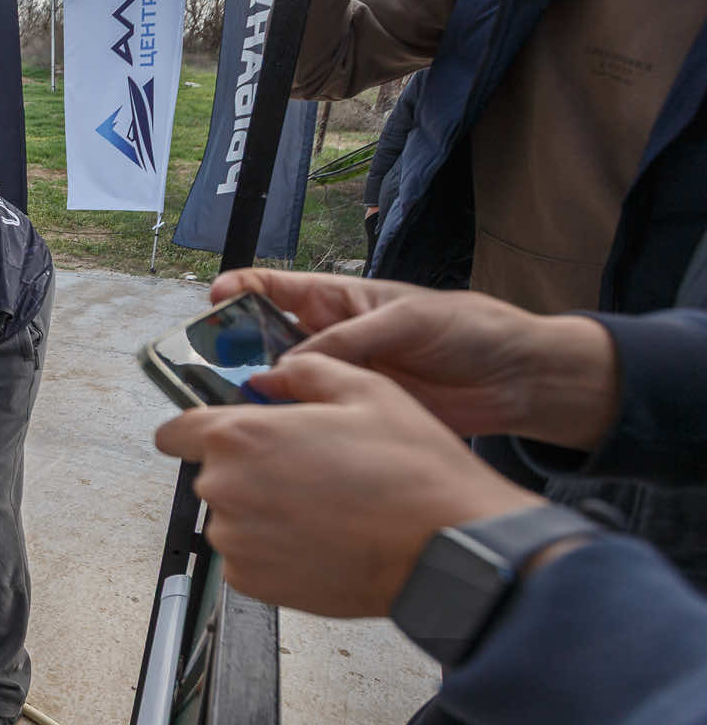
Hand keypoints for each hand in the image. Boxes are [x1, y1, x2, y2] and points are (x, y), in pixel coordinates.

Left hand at [155, 353, 540, 616]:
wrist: (444, 549)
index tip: (210, 436)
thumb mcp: (365, 389)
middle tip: (307, 470)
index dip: (194, 431)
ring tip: (324, 507)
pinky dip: (274, 548)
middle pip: (214, 474)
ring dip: (264, 510)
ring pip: (233, 516)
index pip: (174, 432)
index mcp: (241, 436)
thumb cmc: (411, 472)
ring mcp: (235, 541)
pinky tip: (322, 537)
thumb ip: (305, 371)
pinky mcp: (251, 582)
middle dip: (249, 469)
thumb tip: (275, 375)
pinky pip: (248, 556)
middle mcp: (225, 488)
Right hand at [214, 270, 619, 446]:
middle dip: (234, 352)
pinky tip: (272, 435)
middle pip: (266, 342)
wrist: (517, 380)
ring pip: (282, 385)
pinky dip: (288, 426)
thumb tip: (286, 365)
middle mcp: (331, 341)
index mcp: (340, 301)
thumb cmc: (468, 329)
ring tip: (231, 407)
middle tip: (207, 368)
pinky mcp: (353, 416)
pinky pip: (310, 419)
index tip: (213, 300)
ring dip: (258, 395)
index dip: (242, 291)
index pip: (277, 289)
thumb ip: (346, 340)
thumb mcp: (405, 319)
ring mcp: (340, 380)